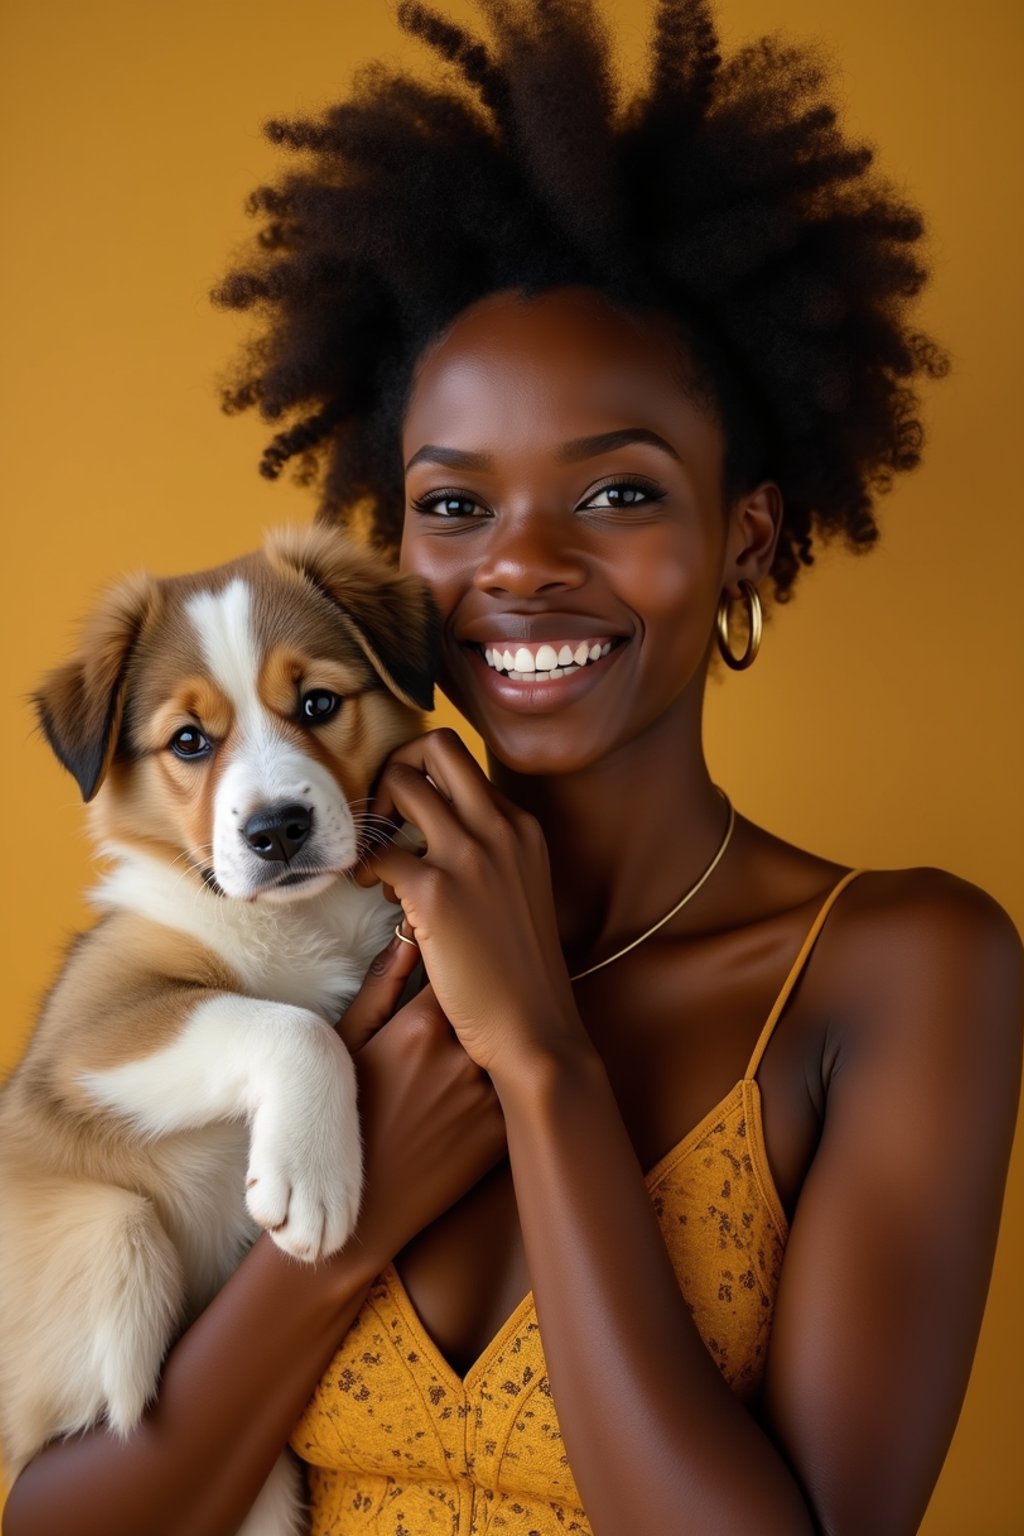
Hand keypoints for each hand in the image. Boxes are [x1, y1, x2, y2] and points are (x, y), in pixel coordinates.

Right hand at [335, 929, 506, 1276]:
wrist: (361, 1209)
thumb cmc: (343, 1120)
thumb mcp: (347, 1046)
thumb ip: (382, 985)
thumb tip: (409, 934)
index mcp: (421, 1028)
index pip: (458, 968)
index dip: (456, 964)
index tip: (453, 963)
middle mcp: (462, 1057)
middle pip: (486, 1003)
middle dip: (479, 998)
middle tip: (471, 998)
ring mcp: (487, 1096)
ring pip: (504, 1044)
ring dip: (495, 1038)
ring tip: (468, 1048)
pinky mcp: (502, 1132)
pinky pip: (514, 1087)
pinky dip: (503, 1081)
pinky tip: (476, 1088)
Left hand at [353, 728, 589, 1080]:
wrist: (535, 1026)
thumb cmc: (522, 972)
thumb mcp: (522, 891)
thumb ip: (493, 855)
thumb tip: (443, 835)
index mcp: (522, 827)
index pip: (463, 762)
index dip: (423, 777)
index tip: (407, 813)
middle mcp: (500, 828)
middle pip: (436, 745)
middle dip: (396, 765)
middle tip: (385, 814)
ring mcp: (470, 855)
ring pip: (403, 783)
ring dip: (376, 812)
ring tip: (375, 858)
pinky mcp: (436, 891)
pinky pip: (382, 849)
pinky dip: (366, 864)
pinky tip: (372, 888)